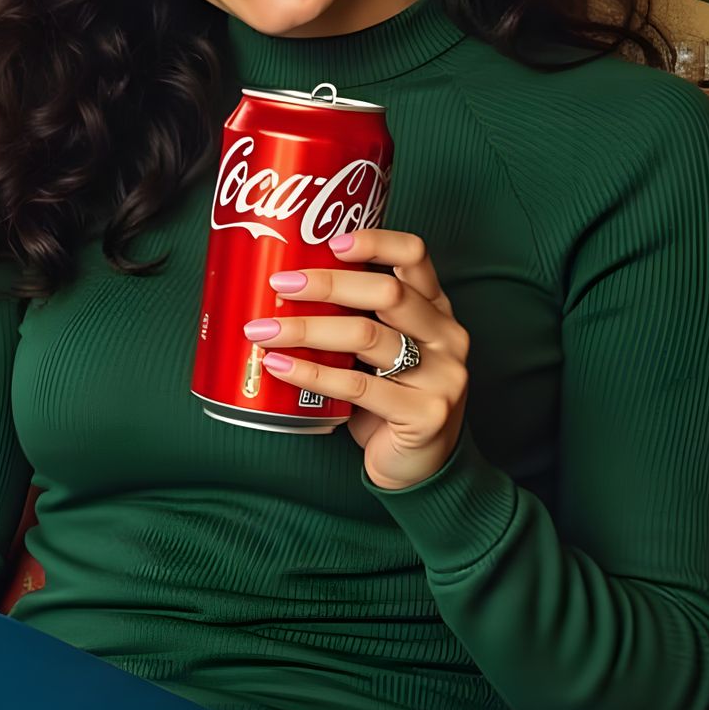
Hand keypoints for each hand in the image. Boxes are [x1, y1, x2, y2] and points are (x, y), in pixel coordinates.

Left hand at [242, 229, 468, 490]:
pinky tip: (278, 365)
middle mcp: (447, 335)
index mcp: (437, 309)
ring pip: (367, 335)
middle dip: (326, 283)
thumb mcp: (383, 351)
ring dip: (306, 329)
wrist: (420, 468)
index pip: (415, 255)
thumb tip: (281, 286)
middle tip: (278, 284)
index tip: (332, 241)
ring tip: (261, 330)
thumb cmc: (390, 400)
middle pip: (387, 291)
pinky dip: (310, 373)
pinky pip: (357, 386)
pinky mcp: (426, 413)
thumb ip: (357, 318)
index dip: (376, 240)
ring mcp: (442, 375)